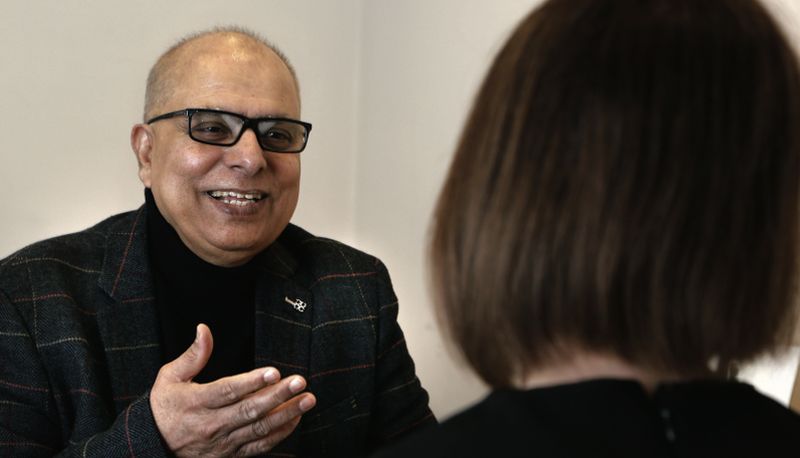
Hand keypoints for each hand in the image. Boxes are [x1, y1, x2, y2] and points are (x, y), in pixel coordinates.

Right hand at [149, 324, 315, 456]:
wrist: (154, 446)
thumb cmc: (164, 407)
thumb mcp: (170, 377)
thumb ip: (192, 355)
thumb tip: (204, 330)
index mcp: (196, 402)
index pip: (228, 391)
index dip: (252, 382)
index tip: (273, 372)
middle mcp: (211, 425)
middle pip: (249, 410)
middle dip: (278, 395)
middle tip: (300, 382)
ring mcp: (223, 442)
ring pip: (259, 429)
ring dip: (286, 414)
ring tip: (307, 399)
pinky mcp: (230, 455)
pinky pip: (259, 446)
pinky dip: (280, 434)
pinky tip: (295, 419)